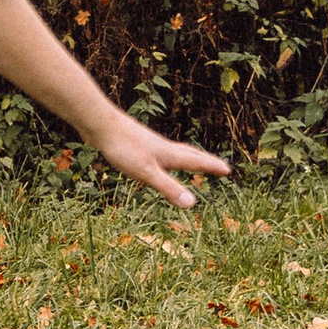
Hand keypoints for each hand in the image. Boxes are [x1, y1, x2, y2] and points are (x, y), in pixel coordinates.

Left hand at [89, 111, 229, 209]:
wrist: (99, 124)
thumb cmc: (123, 148)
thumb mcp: (147, 173)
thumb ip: (168, 188)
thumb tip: (192, 204)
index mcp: (169, 155)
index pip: (196, 162)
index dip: (212, 167)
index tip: (228, 170)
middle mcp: (162, 147)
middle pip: (189, 154)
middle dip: (205, 161)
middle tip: (218, 165)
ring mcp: (148, 144)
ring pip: (174, 151)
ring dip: (187, 157)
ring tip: (191, 160)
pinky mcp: (135, 143)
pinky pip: (157, 151)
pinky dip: (166, 156)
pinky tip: (155, 156)